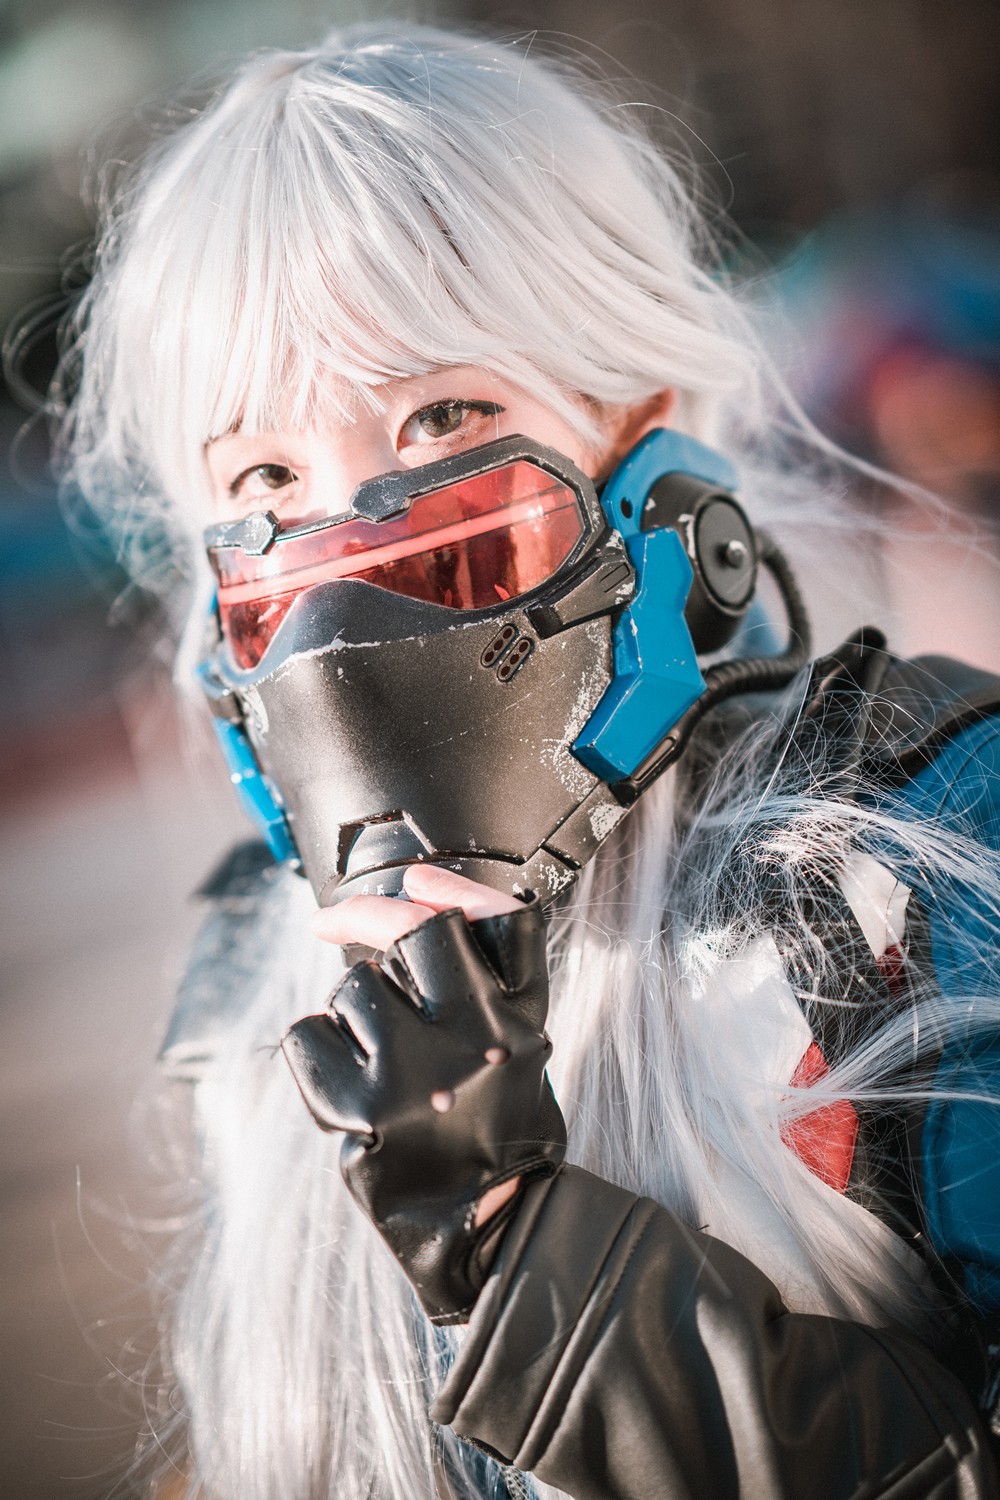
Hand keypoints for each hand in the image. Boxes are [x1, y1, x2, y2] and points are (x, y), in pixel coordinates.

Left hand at [281, 867, 566, 1323]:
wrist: (488, 1231)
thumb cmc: (494, 1127)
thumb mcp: (519, 1043)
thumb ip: (487, 968)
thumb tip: (417, 883)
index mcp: (521, 1020)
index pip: (501, 921)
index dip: (451, 886)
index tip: (414, 876)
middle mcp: (481, 1041)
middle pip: (417, 933)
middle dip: (369, 919)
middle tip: (332, 922)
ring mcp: (422, 1074)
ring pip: (354, 989)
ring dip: (349, 1013)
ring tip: (376, 1059)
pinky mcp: (366, 1112)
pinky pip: (309, 1037)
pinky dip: (315, 1054)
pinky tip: (347, 1088)